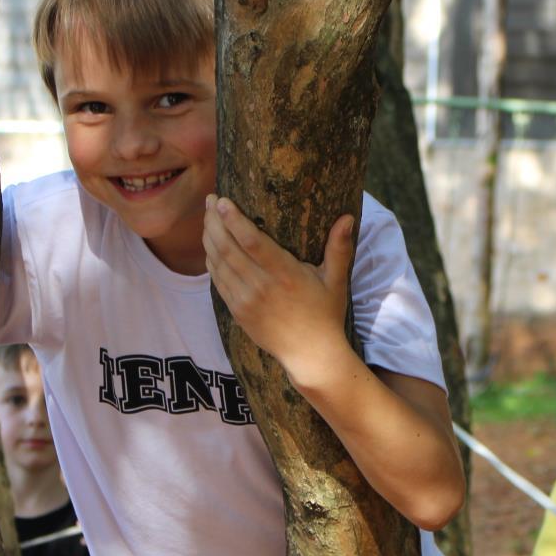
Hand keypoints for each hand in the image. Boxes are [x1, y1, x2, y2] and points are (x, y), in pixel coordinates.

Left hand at [202, 196, 355, 385]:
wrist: (310, 355)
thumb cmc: (325, 315)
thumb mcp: (336, 281)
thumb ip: (339, 248)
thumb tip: (347, 217)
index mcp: (285, 275)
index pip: (252, 241)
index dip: (234, 219)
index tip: (223, 200)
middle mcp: (261, 287)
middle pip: (227, 247)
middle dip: (215, 221)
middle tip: (211, 200)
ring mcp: (245, 301)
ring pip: (218, 262)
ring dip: (209, 237)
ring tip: (208, 217)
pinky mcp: (237, 312)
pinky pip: (218, 280)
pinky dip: (211, 260)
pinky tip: (211, 245)